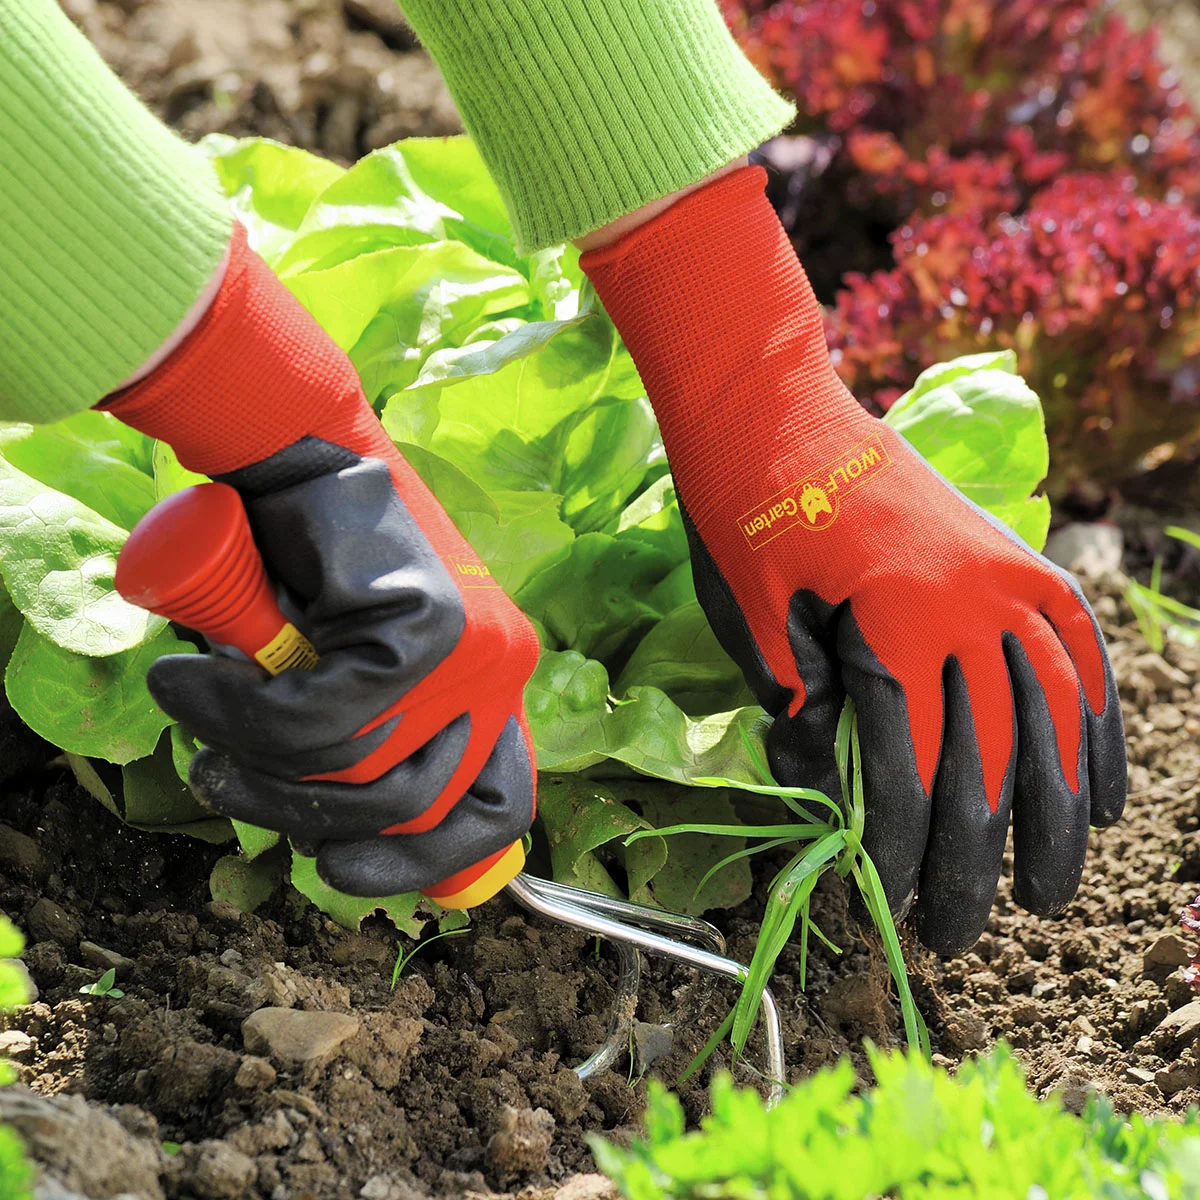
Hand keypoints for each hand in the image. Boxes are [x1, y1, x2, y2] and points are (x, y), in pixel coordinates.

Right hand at [104, 225, 539, 902]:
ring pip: (355, 769)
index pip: (496, 811)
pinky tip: (193, 676)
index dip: (421, 862)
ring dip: (253, 760)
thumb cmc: (295, 577)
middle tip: (225, 775)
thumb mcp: (332, 683)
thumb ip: (351, 750)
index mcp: (490, 692)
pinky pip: (321, 719)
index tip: (341, 871)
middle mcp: (501, 673)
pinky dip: (238, 712)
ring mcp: (474, 647)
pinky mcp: (427, 620)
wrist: (283, 454)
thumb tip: (333, 843)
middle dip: (299, 812)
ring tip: (199, 710)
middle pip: (407, 808)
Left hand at [582, 167, 1125, 953]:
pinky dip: (1093, 726)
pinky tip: (1100, 787)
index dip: (904, 847)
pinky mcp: (1017, 557)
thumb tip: (823, 797)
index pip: (911, 768)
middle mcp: (973, 605)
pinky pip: (1074, 654)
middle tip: (976, 931)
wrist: (769, 407)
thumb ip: (802, 713)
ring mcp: (1006, 576)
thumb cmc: (742, 515)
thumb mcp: (755, 625)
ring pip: (1052, 716)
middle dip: (979, 857)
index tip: (898, 904)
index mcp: (897, 627)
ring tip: (1055, 888)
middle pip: (989, 757)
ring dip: (1056, 812)